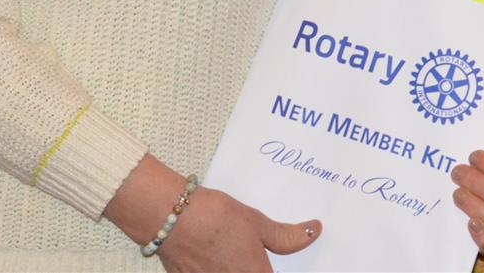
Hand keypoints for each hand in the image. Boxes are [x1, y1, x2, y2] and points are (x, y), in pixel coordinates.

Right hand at [108, 154, 319, 271]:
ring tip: (230, 250)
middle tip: (253, 250)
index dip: (275, 270)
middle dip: (256, 267)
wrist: (169, 217)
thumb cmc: (215, 216)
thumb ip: (286, 236)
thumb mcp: (256, 221)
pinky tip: (216, 255)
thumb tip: (314, 231)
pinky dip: (216, 267)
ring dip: (235, 266)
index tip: (274, 261)